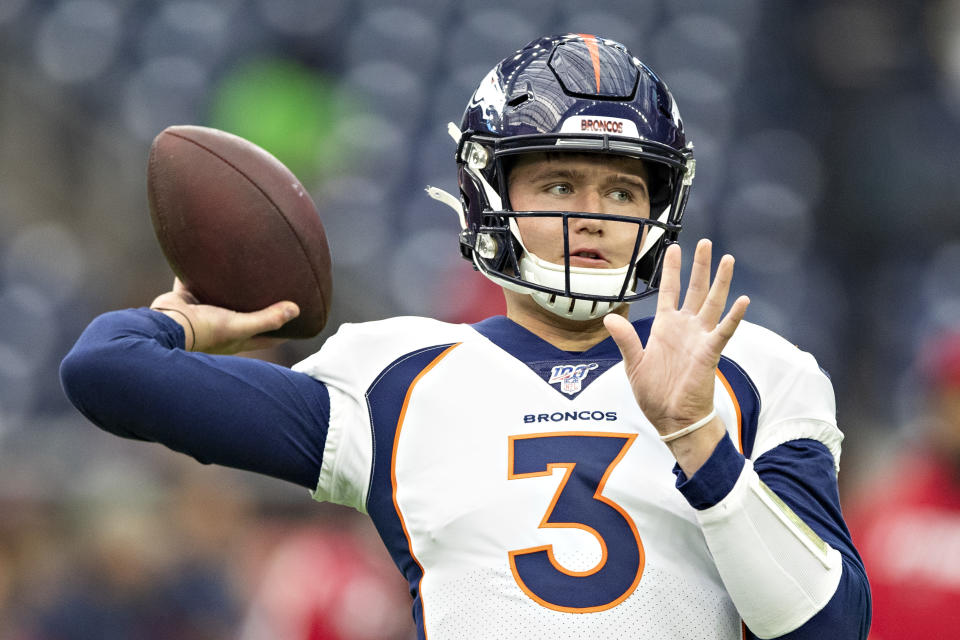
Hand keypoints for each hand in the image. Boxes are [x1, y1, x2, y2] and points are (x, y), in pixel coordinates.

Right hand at [150, 279, 299, 353]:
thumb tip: (297, 309)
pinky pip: (196, 280)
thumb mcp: (239, 325)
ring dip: (231, 287)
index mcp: (237, 338)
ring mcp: (203, 312)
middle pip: (246, 314)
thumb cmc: (203, 331)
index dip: (284, 330)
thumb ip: (267, 318)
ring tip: (246, 268)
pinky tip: (210, 254)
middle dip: (259, 304)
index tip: (301, 320)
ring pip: (221, 297)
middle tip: (276, 286)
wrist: (163, 325)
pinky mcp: (186, 299)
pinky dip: (201, 270)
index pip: (268, 336)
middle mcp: (222, 326)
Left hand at [604, 239, 748, 438]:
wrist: (671, 419)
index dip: (671, 270)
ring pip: (712, 303)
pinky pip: (723, 331)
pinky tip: (743, 300)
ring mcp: (699, 338)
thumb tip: (611, 317)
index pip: (669, 291)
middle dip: (699, 266)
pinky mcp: (709, 352)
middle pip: (695, 289)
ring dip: (720, 282)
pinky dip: (734, 317)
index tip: (674, 248)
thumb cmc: (655, 393)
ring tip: (727, 259)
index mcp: (665, 327)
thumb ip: (625, 339)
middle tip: (704, 242)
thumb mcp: (633, 364)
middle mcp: (685, 327)